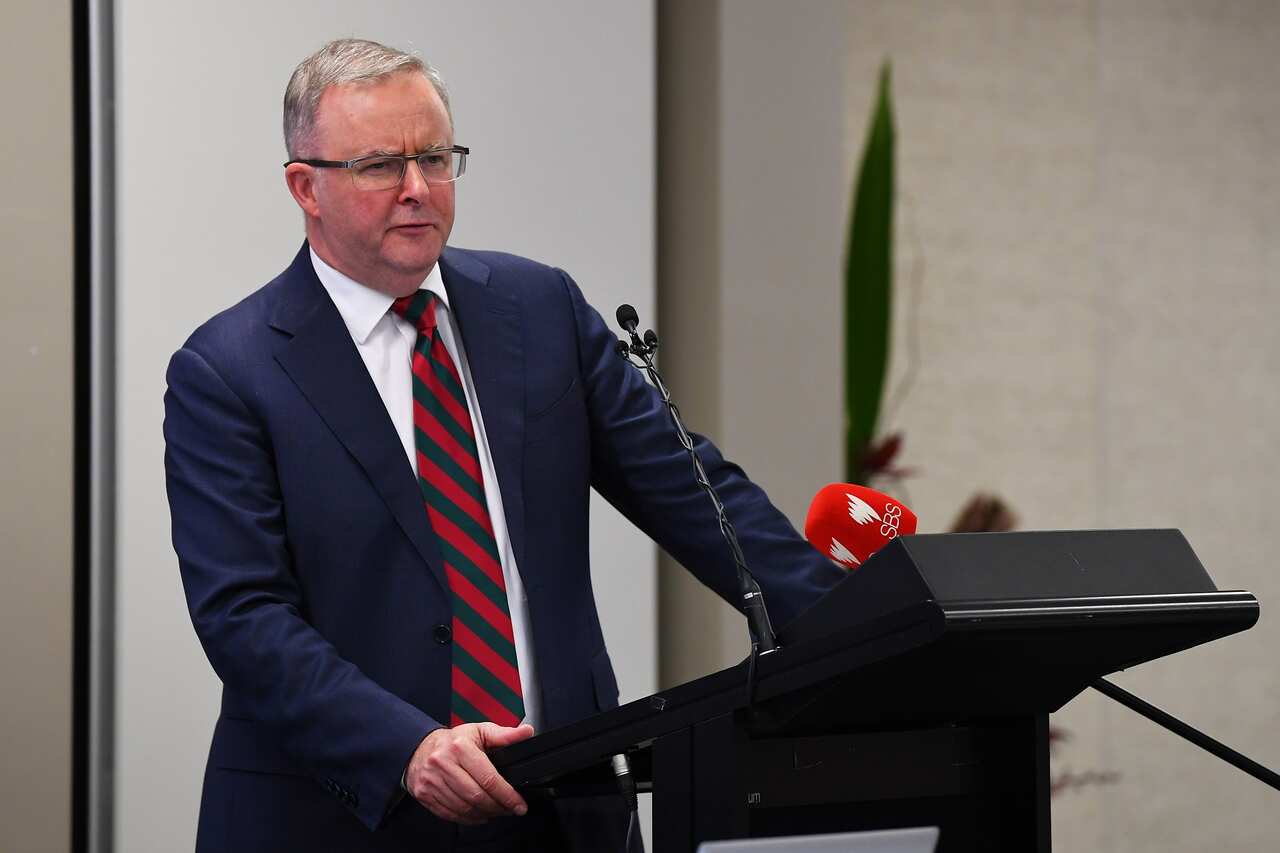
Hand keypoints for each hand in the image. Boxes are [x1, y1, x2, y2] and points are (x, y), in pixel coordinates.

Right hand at [405, 722, 534, 824]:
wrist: (419, 747)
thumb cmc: (454, 741)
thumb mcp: (480, 731)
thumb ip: (505, 734)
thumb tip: (526, 732)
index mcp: (460, 747)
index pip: (488, 778)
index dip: (507, 795)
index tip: (519, 804)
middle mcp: (443, 764)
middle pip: (476, 796)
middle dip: (497, 807)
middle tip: (509, 809)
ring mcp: (432, 780)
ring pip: (463, 808)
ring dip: (484, 814)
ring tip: (496, 811)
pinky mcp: (424, 794)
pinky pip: (449, 814)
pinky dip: (467, 819)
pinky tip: (478, 815)